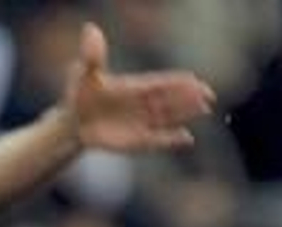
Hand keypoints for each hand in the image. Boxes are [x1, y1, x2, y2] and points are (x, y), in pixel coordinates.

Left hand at [65, 23, 215, 152]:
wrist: (73, 122)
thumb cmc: (81, 95)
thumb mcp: (85, 73)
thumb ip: (92, 55)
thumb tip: (91, 30)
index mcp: (134, 87)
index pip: (160, 83)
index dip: (177, 82)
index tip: (194, 80)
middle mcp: (142, 104)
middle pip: (170, 100)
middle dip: (188, 97)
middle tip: (208, 95)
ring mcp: (140, 122)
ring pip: (168, 117)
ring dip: (185, 113)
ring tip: (205, 109)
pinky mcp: (135, 140)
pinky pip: (156, 140)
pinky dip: (171, 140)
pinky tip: (187, 139)